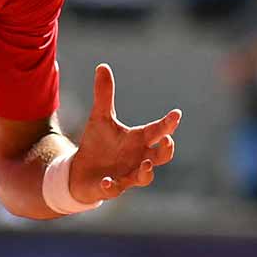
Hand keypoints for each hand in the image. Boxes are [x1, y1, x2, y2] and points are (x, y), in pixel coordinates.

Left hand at [69, 64, 179, 202]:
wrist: (80, 171)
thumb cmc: (98, 144)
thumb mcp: (100, 118)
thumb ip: (104, 95)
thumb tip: (102, 66)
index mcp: (138, 140)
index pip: (158, 131)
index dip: (168, 123)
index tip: (176, 114)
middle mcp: (138, 158)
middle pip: (161, 157)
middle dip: (166, 151)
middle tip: (167, 142)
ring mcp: (126, 175)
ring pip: (144, 177)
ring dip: (146, 172)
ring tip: (144, 165)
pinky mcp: (111, 187)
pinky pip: (115, 190)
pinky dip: (113, 186)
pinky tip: (107, 181)